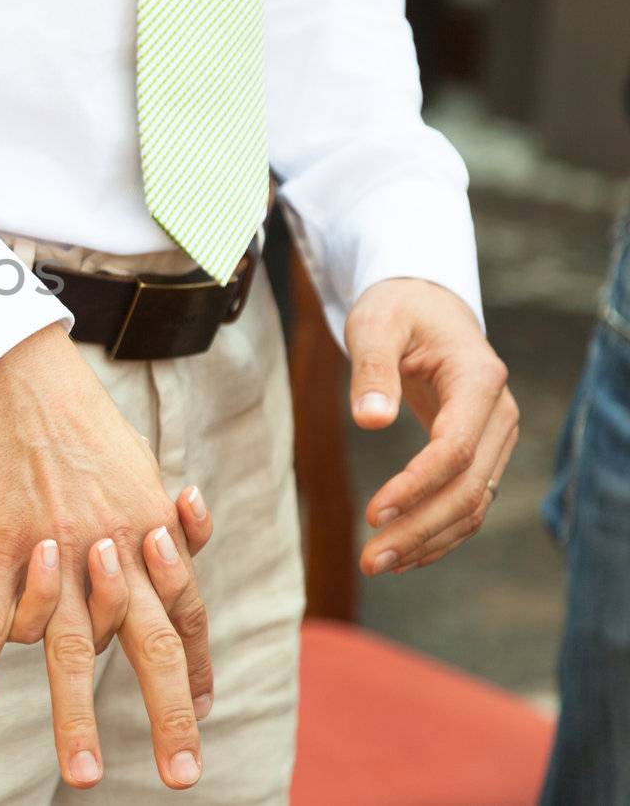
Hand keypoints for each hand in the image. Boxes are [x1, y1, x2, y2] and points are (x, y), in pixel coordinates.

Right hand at [0, 325, 213, 791]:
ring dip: (79, 721)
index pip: (183, 612)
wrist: (13, 370)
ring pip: (73, 651)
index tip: (204, 705)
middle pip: (150, 646)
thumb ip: (147, 506)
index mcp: (150, 526)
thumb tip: (164, 528)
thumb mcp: (129, 458)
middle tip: (185, 775)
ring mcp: (56, 550)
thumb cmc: (69, 407)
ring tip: (88, 776)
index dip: (195, 664)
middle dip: (171, 717)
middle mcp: (114, 546)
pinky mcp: (1, 546)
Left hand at [345, 278, 518, 574]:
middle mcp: (499, 413)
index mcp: (479, 380)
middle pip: (468, 487)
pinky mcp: (480, 451)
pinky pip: (468, 502)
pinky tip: (403, 555)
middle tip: (371, 560)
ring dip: (428, 540)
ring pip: (472, 503)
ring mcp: (495, 436)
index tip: (372, 514)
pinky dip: (440, 533)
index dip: (416, 486)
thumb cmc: (396, 309)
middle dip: (420, 528)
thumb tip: (371, 421)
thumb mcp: (374, 324)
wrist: (424, 304)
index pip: (455, 449)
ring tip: (378, 564)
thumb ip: (372, 369)